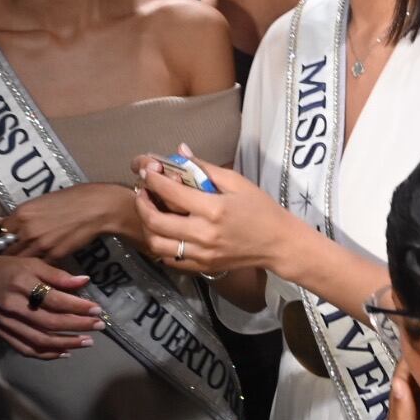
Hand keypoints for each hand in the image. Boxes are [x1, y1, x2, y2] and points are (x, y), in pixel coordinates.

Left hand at [0, 183, 131, 261]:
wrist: (97, 208)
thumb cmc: (72, 198)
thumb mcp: (42, 201)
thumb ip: (19, 215)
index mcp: (22, 213)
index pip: (2, 231)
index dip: (4, 237)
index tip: (7, 241)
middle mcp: (26, 230)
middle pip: (8, 250)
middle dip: (9, 254)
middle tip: (12, 257)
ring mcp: (40, 245)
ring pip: (21, 260)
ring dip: (22, 263)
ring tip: (22, 266)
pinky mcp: (54, 255)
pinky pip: (39, 265)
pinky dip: (39, 267)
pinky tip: (40, 266)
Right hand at [0, 255, 105, 359]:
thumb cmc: (4, 268)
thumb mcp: (29, 263)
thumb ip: (56, 274)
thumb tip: (85, 281)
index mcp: (22, 284)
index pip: (55, 300)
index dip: (78, 306)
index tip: (97, 309)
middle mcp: (14, 306)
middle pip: (50, 322)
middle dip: (78, 326)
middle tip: (99, 326)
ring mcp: (7, 324)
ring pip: (39, 340)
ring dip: (66, 343)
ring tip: (87, 342)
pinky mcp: (2, 334)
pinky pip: (26, 349)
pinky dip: (46, 354)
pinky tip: (64, 352)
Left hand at [131, 146, 299, 277]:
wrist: (278, 243)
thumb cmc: (261, 208)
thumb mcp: (237, 182)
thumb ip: (205, 168)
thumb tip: (180, 151)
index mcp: (213, 209)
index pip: (171, 192)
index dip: (154, 179)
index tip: (148, 171)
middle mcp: (203, 234)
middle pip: (156, 221)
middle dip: (142, 203)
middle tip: (141, 192)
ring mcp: (202, 254)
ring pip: (157, 244)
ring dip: (147, 227)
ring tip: (149, 212)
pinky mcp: (203, 267)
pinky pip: (171, 259)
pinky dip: (161, 245)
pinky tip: (164, 232)